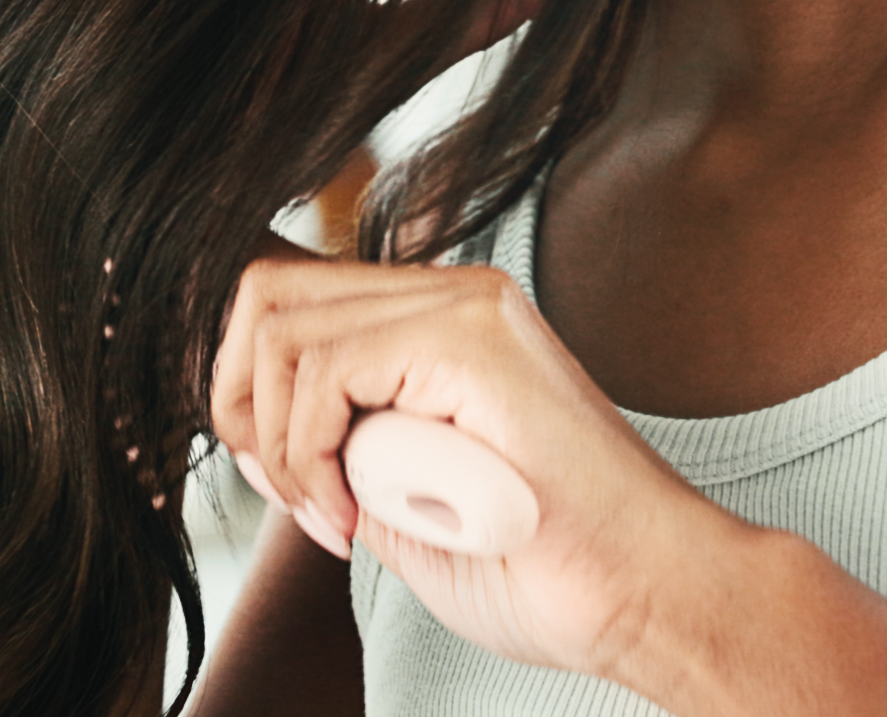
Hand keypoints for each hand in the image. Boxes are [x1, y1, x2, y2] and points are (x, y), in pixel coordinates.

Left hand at [213, 255, 747, 683]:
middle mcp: (450, 290)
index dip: (243, 390)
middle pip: (264, 290)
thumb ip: (340, 445)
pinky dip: (308, 459)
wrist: (649, 595)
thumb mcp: (403, 497)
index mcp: (438, 320)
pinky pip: (322, 373)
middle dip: (236, 405)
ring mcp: (464, 303)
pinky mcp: (470, 339)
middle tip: (292, 498)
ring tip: (336, 519)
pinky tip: (358, 518)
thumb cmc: (546, 567)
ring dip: (277, 447)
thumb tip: (250, 425)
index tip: (283, 487)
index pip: (287, 297)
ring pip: (279, 330)